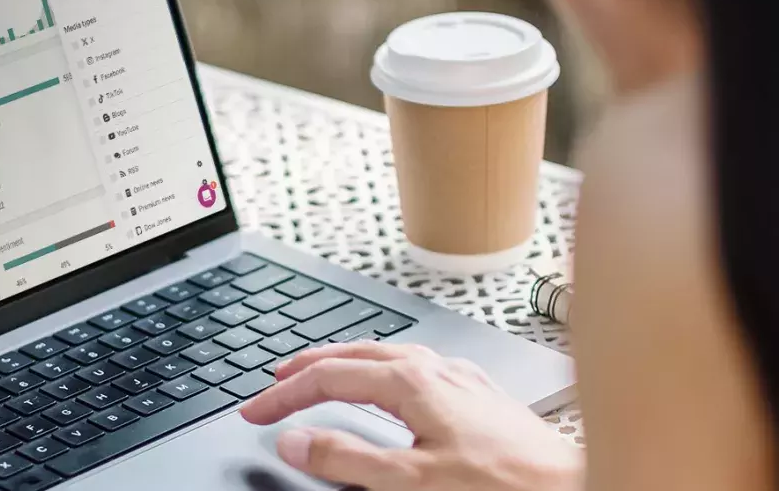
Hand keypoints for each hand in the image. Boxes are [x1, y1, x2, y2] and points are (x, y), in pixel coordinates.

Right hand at [239, 342, 583, 490]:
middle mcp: (435, 367)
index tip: (254, 412)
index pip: (326, 376)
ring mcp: (459, 377)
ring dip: (344, 364)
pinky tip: (393, 386)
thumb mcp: (411, 481)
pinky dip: (381, 372)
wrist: (575, 489)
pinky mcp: (479, 394)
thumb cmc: (505, 487)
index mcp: (410, 380)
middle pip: (352, 353)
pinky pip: (415, 367)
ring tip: (321, 376)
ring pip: (386, 355)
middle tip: (274, 382)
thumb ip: (347, 459)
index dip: (283, 395)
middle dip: (307, 366)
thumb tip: (296, 440)